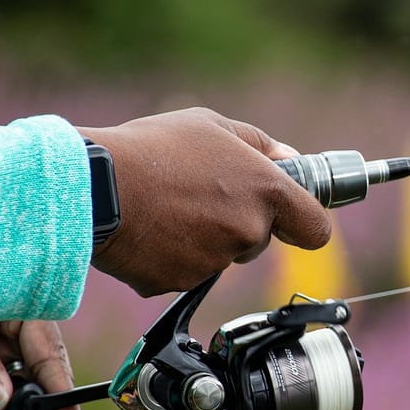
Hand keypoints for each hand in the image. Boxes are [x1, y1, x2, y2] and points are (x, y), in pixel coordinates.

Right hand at [79, 107, 331, 295]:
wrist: (94, 188)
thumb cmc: (153, 148)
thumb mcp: (211, 126)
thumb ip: (259, 145)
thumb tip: (290, 160)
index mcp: (266, 191)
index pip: (315, 228)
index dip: (304, 223)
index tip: (293, 221)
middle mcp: (249, 230)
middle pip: (259, 239)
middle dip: (238, 223)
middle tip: (198, 195)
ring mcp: (217, 261)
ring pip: (222, 256)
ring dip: (204, 238)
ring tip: (167, 206)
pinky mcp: (183, 283)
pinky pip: (186, 271)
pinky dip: (172, 256)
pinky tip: (151, 229)